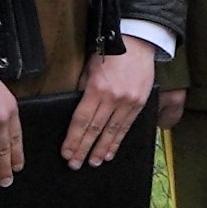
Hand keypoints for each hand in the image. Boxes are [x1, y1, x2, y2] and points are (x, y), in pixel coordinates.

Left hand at [65, 41, 158, 168]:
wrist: (138, 43)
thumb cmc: (111, 53)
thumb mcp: (90, 68)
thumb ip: (84, 91)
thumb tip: (79, 112)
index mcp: (97, 89)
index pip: (82, 120)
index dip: (73, 139)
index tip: (67, 153)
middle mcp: (113, 98)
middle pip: (95, 130)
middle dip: (83, 149)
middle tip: (75, 164)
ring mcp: (128, 102)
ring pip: (112, 132)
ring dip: (101, 149)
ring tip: (92, 163)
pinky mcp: (140, 103)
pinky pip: (126, 127)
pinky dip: (117, 141)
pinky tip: (110, 152)